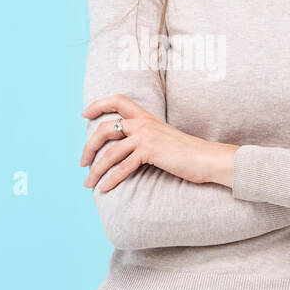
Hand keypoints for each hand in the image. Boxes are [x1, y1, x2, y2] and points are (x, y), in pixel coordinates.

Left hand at [80, 94, 236, 190]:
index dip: (98, 104)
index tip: (84, 114)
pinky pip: (123, 167)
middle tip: (82, 162)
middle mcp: (143, 123)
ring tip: (88, 183)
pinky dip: (111, 179)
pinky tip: (104, 188)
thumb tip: (128, 149)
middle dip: (89, 146)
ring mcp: (146, 136)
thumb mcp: (164, 138)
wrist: (207, 158)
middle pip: (105, 129)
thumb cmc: (188, 153)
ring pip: (110, 153)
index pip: (118, 100)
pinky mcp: (150, 151)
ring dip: (96, 170)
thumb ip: (146, 137)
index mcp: (146, 117)